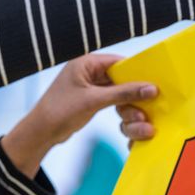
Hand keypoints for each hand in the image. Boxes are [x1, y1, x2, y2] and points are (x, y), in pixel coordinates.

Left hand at [1, 54, 156, 176]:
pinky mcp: (90, 100)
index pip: (118, 62)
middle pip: (120, 77)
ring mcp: (89, 86)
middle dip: (133, 92)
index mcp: (86, 63)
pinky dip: (120, 107)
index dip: (136, 72)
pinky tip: (129, 117)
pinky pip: (111, 100)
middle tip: (149, 102)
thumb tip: (150, 88)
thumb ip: (123, 93)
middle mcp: (88, 71)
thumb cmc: (60, 111)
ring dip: (128, 103)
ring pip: (117, 91)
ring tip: (141, 117)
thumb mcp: (94, 101)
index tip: (153, 83)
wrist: (40, 132)